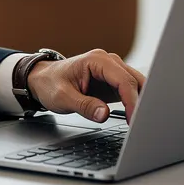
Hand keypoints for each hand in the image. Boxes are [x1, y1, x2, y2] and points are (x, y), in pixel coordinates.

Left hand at [26, 49, 146, 122]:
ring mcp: (112, 71)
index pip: (123, 80)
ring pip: (136, 85)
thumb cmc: (50, 84)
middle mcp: (108, 62)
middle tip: (140, 124)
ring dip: (140, 102)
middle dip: (140, 102)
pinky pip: (130, 91)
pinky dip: (134, 103)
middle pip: (134, 81)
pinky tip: (133, 116)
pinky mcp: (113, 82)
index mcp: (96, 60)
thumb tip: (104, 114)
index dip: (132, 100)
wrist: (42, 80)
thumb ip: (84, 106)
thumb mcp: (63, 97)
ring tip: (139, 122)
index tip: (134, 118)